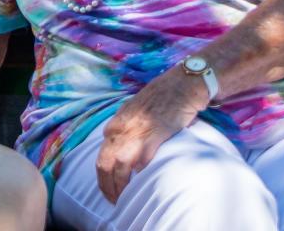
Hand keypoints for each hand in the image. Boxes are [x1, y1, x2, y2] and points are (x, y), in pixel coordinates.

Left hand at [96, 69, 210, 202]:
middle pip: (104, 164)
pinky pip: (141, 162)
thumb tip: (119, 146)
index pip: (101, 156)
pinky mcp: (154, 136)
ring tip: (124, 198)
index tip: (108, 186)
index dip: (103, 175)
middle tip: (113, 199)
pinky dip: (139, 175)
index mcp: (116, 123)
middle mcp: (121, 129)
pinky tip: (141, 183)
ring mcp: (136, 133)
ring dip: (120, 186)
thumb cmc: (161, 97)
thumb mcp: (134, 110)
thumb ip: (125, 127)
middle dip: (106, 186)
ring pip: (119, 168)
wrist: (181, 85)